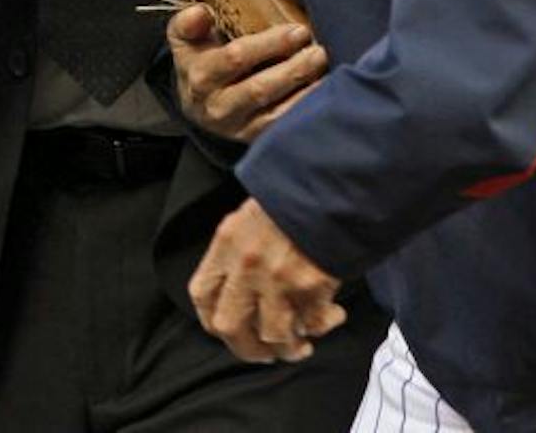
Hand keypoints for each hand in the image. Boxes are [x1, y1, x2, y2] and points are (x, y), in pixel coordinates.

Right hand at [168, 5, 326, 142]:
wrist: (197, 104)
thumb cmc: (198, 61)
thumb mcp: (184, 39)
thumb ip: (187, 23)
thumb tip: (201, 12)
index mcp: (200, 78)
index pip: (236, 59)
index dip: (270, 44)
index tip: (299, 30)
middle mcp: (217, 107)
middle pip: (259, 89)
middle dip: (293, 69)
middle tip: (319, 51)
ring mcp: (237, 128)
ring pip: (274, 113)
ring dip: (304, 91)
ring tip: (324, 69)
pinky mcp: (254, 140)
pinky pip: (282, 128)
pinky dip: (304, 111)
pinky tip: (322, 92)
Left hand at [190, 198, 344, 362]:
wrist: (333, 184)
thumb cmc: (291, 198)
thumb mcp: (250, 216)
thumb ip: (237, 253)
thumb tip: (239, 294)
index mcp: (227, 243)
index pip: (202, 295)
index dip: (212, 320)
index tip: (228, 329)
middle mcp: (248, 265)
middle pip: (230, 327)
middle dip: (246, 348)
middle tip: (263, 352)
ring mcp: (280, 279)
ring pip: (273, 336)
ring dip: (287, 347)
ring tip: (300, 345)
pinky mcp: (314, 287)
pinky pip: (312, 324)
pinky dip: (321, 327)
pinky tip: (331, 317)